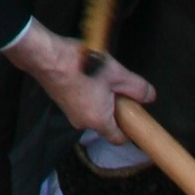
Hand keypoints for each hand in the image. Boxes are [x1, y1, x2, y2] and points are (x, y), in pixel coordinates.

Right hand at [6, 27, 154, 146]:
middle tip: (119, 87)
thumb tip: (150, 96)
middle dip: (114, 108)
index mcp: (98, 121)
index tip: (135, 116)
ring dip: (100, 97)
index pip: (118, 139)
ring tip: (102, 75)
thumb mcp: (117, 74)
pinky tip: (87, 73)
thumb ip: (137, 88)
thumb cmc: (81, 66)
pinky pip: (80, 101)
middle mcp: (82, 122)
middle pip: (105, 122)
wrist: (45, 56)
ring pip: (92, 110)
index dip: (130, 130)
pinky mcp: (60, 99)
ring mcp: (68, 111)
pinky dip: (87, 92)